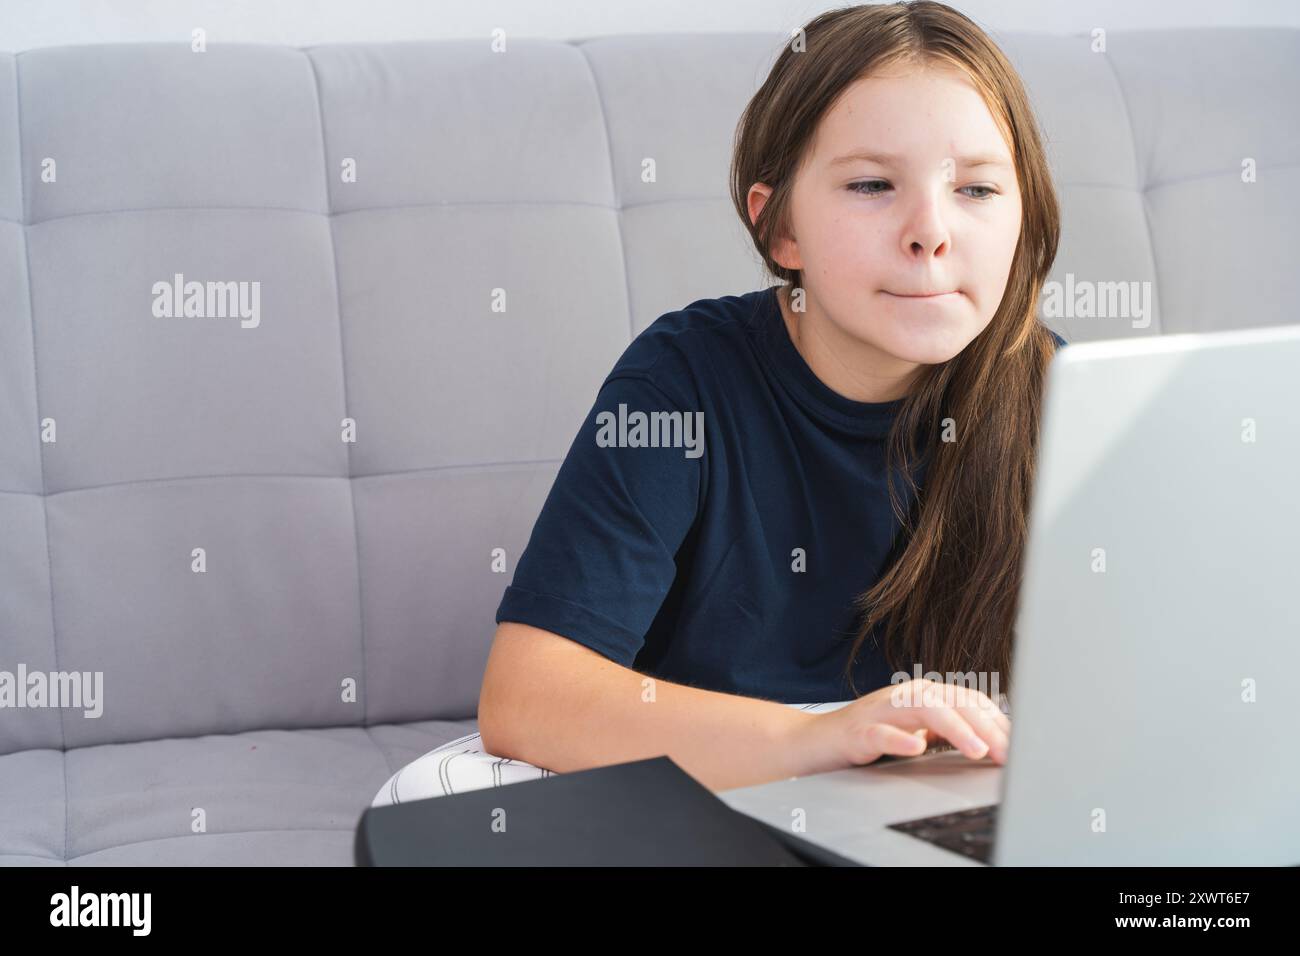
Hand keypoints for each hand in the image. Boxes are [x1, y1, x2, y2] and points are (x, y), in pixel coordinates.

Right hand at [793, 679, 1010, 773]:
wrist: (816, 742)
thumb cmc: (869, 736)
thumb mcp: (915, 730)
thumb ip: (947, 730)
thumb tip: (993, 741)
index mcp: (923, 694)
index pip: (969, 700)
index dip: (996, 722)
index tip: (1019, 746)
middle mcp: (904, 695)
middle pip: (952, 701)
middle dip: (985, 727)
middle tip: (1007, 754)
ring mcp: (880, 710)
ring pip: (922, 709)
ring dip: (955, 728)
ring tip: (976, 750)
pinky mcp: (858, 731)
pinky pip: (880, 731)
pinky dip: (900, 738)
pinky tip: (917, 747)